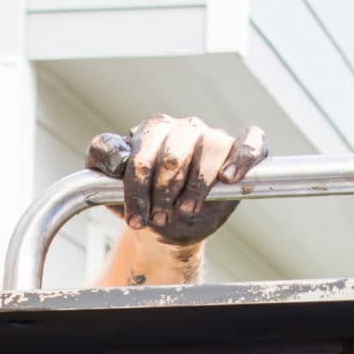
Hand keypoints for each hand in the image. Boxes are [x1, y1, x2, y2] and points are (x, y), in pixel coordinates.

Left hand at [87, 115, 267, 247]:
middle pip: (172, 156)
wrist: (171, 225)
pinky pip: (250, 141)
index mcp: (152, 131)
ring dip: (195, 189)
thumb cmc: (145, 202)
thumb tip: (116, 158)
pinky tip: (228, 177)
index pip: (142, 155)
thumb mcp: (113, 188)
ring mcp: (212, 136)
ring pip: (209, 149)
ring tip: (186, 210)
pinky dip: (242, 157)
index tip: (136, 219)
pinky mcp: (238, 150)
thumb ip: (102, 164)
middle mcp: (183, 128)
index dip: (137, 191)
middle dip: (163, 195)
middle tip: (160, 218)